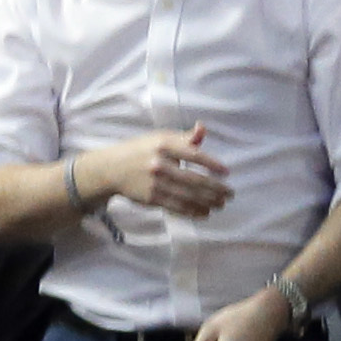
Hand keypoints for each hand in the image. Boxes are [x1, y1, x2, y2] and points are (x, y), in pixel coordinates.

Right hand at [83, 125, 231, 218]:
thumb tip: (202, 128)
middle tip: (229, 194)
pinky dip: (194, 211)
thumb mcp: (160, 138)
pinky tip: (205, 212)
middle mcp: (159, 164)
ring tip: (220, 204)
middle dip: (216, 189)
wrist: (111, 168)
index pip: (194, 155)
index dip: (213, 164)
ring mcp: (155, 183)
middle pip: (195, 180)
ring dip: (209, 202)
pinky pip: (177, 207)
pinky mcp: (151, 198)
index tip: (226, 172)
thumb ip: (184, 137)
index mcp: (163, 145)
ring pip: (189, 196)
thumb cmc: (141, 150)